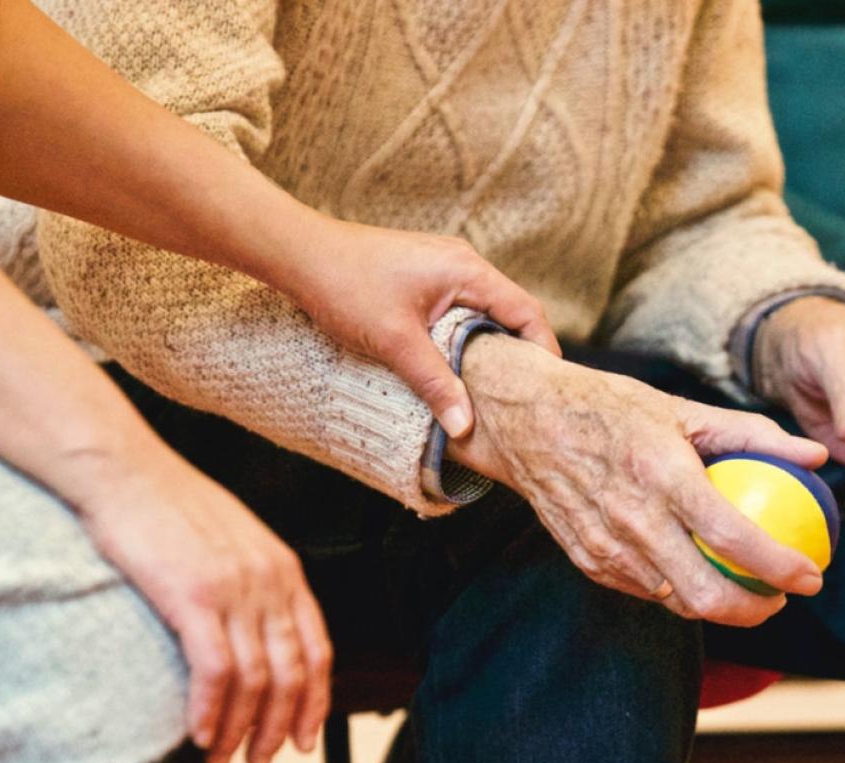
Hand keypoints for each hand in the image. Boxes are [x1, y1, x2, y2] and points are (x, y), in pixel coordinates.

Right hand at [61, 442, 331, 762]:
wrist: (123, 470)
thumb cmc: (166, 505)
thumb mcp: (232, 540)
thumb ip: (252, 583)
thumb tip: (253, 632)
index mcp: (284, 568)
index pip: (318, 650)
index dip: (314, 701)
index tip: (302, 737)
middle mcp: (269, 580)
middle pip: (292, 674)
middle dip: (277, 727)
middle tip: (258, 759)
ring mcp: (234, 588)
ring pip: (255, 680)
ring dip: (239, 729)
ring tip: (220, 757)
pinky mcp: (193, 595)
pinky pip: (215, 670)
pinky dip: (210, 711)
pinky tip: (198, 733)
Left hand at [281, 219, 560, 438]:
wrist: (298, 253)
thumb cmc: (345, 286)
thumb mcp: (395, 342)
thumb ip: (435, 383)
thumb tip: (465, 427)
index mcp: (467, 271)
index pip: (526, 312)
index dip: (543, 351)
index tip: (546, 389)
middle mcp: (463, 263)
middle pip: (510, 312)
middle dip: (518, 354)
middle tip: (521, 398)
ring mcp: (443, 267)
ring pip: (483, 312)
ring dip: (488, 347)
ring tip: (490, 389)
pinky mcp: (423, 276)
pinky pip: (460, 309)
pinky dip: (464, 337)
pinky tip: (454, 366)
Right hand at [447, 334, 828, 626]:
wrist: (526, 421)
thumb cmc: (611, 408)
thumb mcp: (682, 408)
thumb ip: (753, 434)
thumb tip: (815, 455)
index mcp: (662, 474)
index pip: (732, 537)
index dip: (780, 567)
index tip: (811, 576)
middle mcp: (633, 519)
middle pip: (705, 595)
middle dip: (755, 610)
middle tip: (781, 597)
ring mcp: (606, 547)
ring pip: (676, 601)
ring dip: (719, 606)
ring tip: (747, 589)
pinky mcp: (588, 561)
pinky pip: (645, 590)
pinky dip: (678, 590)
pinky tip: (698, 574)